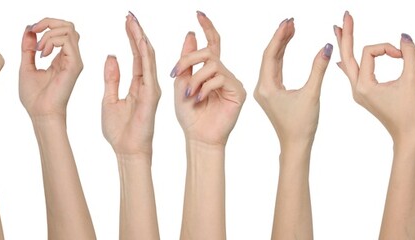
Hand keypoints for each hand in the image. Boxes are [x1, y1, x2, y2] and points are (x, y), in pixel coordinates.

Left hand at [19, 18, 83, 117]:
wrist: (40, 113)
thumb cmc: (35, 97)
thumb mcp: (26, 66)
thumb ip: (28, 48)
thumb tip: (29, 30)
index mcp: (61, 58)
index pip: (62, 31)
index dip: (46, 24)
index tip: (31, 31)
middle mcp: (71, 57)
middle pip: (69, 26)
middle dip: (49, 22)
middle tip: (34, 31)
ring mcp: (74, 60)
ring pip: (69, 30)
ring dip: (49, 34)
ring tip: (38, 50)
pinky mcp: (75, 65)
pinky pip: (67, 41)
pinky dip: (52, 41)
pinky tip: (42, 55)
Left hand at [102, 12, 160, 156]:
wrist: (127, 151)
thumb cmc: (119, 131)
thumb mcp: (109, 99)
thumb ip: (112, 78)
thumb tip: (111, 56)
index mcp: (137, 85)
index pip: (136, 55)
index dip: (131, 37)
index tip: (126, 20)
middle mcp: (148, 84)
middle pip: (143, 52)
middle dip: (136, 32)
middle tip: (130, 14)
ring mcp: (152, 88)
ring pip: (148, 58)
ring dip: (140, 38)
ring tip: (133, 22)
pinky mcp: (151, 95)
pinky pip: (149, 70)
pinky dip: (145, 54)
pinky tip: (140, 41)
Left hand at [172, 11, 245, 145]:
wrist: (198, 136)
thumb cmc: (190, 115)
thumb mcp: (182, 83)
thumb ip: (186, 61)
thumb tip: (191, 34)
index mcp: (209, 70)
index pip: (211, 44)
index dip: (207, 28)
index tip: (199, 14)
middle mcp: (223, 73)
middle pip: (209, 52)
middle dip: (189, 58)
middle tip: (176, 72)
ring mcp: (232, 82)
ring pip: (213, 65)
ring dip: (196, 78)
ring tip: (190, 94)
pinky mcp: (238, 91)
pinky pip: (220, 78)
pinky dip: (205, 87)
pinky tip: (199, 99)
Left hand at [255, 18, 332, 145]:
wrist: (296, 146)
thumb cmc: (302, 125)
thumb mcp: (312, 94)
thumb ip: (318, 69)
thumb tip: (326, 47)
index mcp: (266, 87)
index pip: (270, 54)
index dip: (280, 36)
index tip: (289, 22)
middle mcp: (262, 88)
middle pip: (270, 56)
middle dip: (280, 38)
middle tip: (291, 21)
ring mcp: (266, 91)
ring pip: (272, 62)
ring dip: (281, 46)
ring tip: (291, 29)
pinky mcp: (271, 95)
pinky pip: (275, 70)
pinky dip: (281, 58)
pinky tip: (287, 48)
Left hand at [333, 11, 414, 141]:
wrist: (409, 137)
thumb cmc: (412, 112)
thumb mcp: (413, 80)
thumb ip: (410, 54)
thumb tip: (404, 36)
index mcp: (364, 85)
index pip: (370, 52)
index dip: (387, 47)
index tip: (402, 55)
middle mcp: (357, 88)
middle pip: (347, 54)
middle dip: (347, 34)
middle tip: (346, 15)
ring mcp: (359, 92)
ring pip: (348, 63)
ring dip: (345, 45)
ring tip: (339, 29)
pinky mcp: (364, 95)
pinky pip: (352, 74)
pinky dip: (349, 61)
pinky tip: (339, 58)